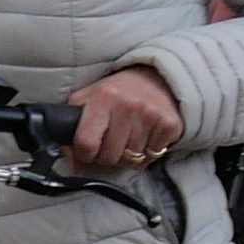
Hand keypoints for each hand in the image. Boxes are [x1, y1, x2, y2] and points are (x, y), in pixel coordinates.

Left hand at [64, 63, 185, 174]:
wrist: (155, 77)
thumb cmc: (116, 92)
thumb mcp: (87, 100)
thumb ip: (73, 130)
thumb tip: (74, 166)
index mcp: (103, 97)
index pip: (86, 143)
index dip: (84, 153)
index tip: (88, 149)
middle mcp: (128, 105)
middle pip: (110, 157)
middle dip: (108, 156)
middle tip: (111, 141)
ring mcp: (151, 115)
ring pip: (132, 160)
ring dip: (129, 155)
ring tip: (129, 136)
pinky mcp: (169, 125)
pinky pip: (152, 157)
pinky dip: (148, 153)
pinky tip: (146, 136)